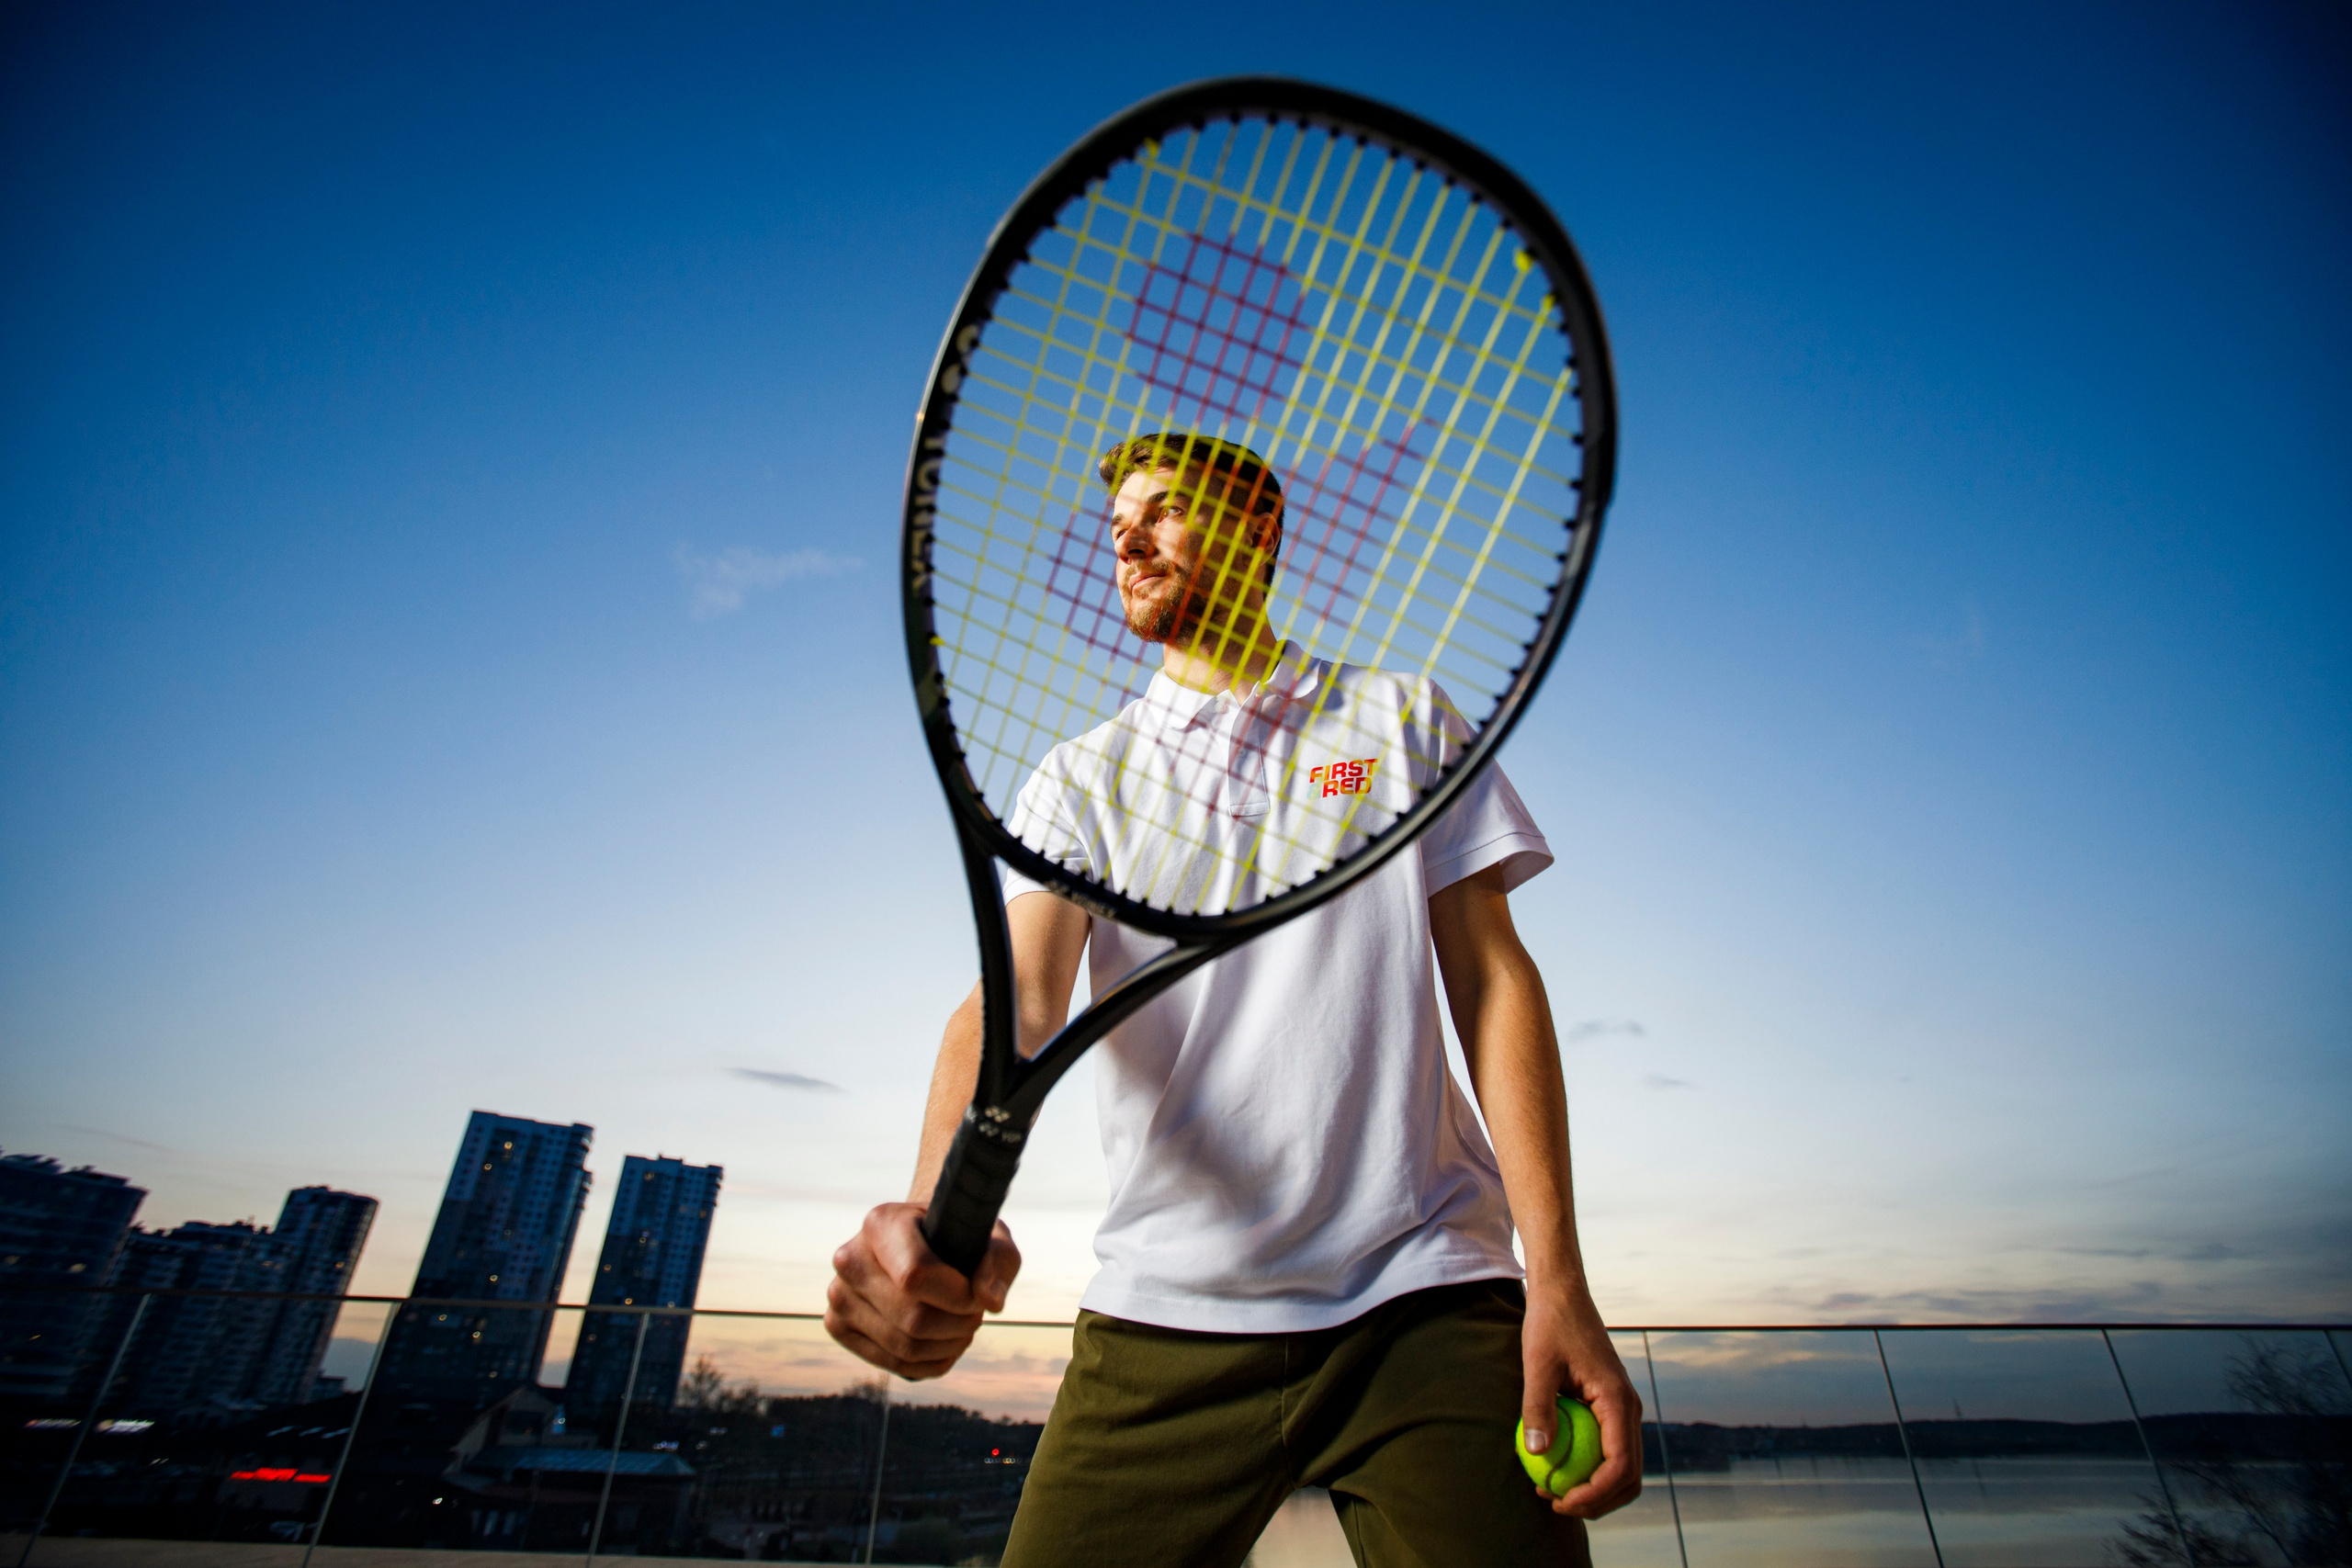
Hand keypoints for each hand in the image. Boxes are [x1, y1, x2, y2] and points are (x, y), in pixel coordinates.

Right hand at [824, 1202, 1020, 1378]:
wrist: (920, 1244)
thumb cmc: (957, 1237)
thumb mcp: (991, 1236)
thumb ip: (999, 1260)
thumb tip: (988, 1301)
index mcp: (880, 1223)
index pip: (916, 1275)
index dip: (957, 1296)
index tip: (977, 1295)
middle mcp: (850, 1258)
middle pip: (913, 1318)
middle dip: (957, 1324)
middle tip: (975, 1313)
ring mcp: (839, 1295)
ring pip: (904, 1346)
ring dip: (948, 1345)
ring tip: (963, 1328)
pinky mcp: (838, 1326)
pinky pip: (892, 1363)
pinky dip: (931, 1362)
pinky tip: (946, 1344)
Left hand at [1520, 1279, 1642, 1518]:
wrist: (1563, 1294)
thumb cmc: (1550, 1323)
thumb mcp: (1538, 1364)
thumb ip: (1538, 1407)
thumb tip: (1537, 1452)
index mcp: (1618, 1400)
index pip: (1620, 1466)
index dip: (1594, 1495)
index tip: (1560, 1501)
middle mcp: (1629, 1408)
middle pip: (1629, 1476)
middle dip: (1598, 1501)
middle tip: (1555, 1504)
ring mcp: (1622, 1409)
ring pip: (1622, 1467)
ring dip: (1594, 1488)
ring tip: (1551, 1490)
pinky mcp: (1610, 1407)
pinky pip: (1608, 1448)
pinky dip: (1589, 1467)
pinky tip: (1553, 1465)